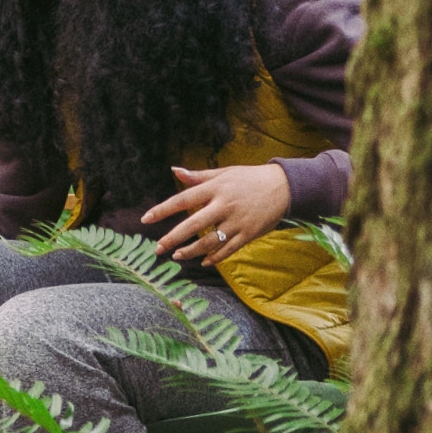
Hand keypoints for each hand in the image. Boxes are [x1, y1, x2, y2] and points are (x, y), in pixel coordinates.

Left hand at [143, 162, 291, 264]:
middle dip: (173, 238)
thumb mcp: (224, 173)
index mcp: (215, 188)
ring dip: (191, 251)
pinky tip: (203, 262)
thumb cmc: (249, 178)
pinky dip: (215, 257)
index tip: (146, 219)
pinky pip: (229, 249)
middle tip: (158, 248)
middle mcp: (224, 205)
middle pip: (193, 224)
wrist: (285, 187)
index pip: (183, 199)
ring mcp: (237, 221)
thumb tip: (174, 170)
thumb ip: (198, 176)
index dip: (163, 209)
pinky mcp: (249, 234)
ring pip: (210, 241)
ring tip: (177, 256)